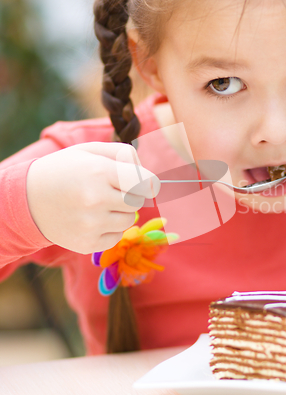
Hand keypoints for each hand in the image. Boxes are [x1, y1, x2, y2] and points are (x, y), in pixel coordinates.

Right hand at [26, 142, 159, 254]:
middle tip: (111, 190)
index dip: (146, 182)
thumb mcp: (91, 151)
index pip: (146, 183)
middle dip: (130, 195)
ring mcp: (91, 224)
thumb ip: (125, 155)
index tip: (140, 182)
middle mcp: (96, 199)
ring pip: (130, 220)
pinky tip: (92, 219)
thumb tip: (149, 176)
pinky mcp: (87, 244)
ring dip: (121, 212)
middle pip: (138, 201)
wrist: (27, 199)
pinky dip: (110, 229)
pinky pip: (117, 236)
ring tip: (99, 204)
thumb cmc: (65, 170)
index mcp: (99, 172)